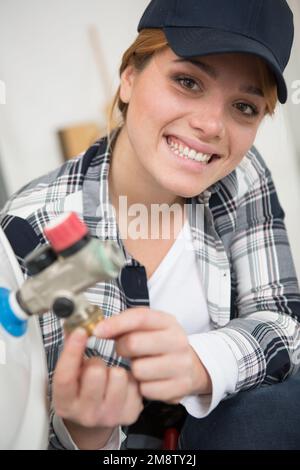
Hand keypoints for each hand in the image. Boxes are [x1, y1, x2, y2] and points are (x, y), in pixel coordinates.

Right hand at [52, 328, 142, 448]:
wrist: (95, 416)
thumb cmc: (82, 388)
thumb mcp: (71, 371)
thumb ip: (71, 346)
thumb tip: (73, 320)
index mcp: (65, 402)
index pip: (65, 376)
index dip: (72, 351)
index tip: (81, 331)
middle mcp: (85, 413)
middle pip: (95, 373)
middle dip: (96, 362)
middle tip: (95, 365)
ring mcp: (108, 416)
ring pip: (118, 375)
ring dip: (114, 370)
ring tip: (109, 376)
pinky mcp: (129, 414)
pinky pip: (134, 382)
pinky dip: (129, 378)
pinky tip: (121, 384)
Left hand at [93, 308, 211, 403]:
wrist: (190, 365)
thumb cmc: (159, 343)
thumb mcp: (147, 327)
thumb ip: (123, 324)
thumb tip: (98, 329)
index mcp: (168, 322)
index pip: (139, 317)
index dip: (115, 323)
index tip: (97, 331)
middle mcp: (178, 341)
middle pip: (134, 343)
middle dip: (122, 348)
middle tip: (126, 350)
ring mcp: (182, 365)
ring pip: (139, 369)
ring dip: (134, 370)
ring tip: (142, 365)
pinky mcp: (180, 387)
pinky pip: (147, 390)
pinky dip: (143, 387)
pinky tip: (149, 380)